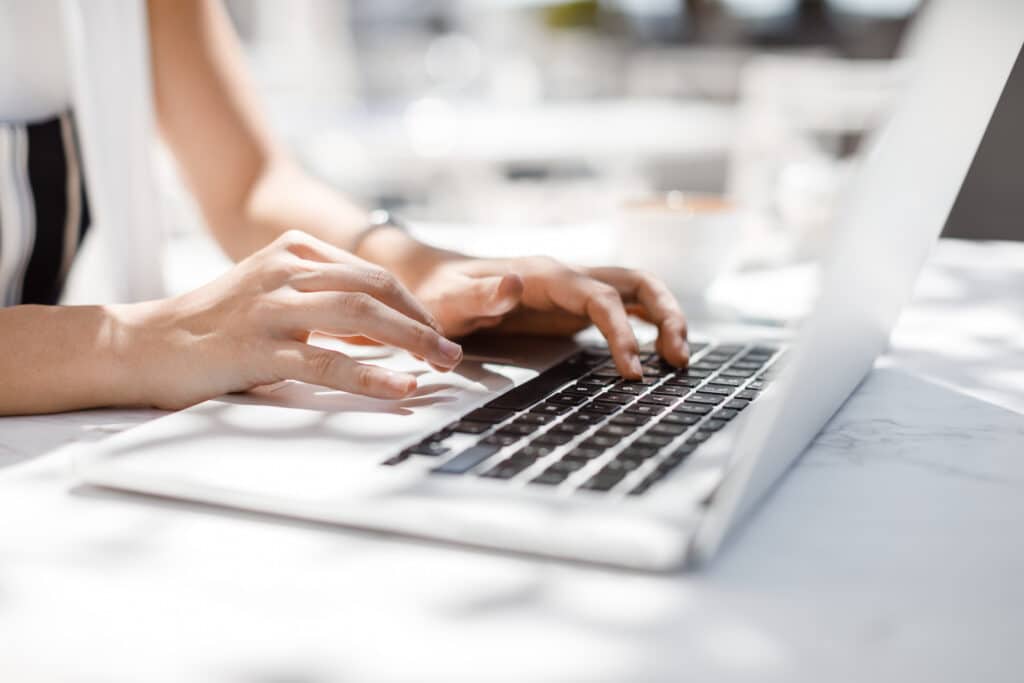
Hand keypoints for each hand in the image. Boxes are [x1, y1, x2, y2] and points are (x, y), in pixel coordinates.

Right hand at [119, 231, 463, 409]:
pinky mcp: (257, 346)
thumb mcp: (274, 292)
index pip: (372, 274)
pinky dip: (372, 375)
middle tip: (451, 352)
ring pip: (360, 316)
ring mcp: (270, 306)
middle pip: (375, 289)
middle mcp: (285, 269)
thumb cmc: (218, 324)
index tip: (436, 334)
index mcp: (293, 250)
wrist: (147, 343)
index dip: (413, 306)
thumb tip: (385, 327)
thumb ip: (324, 297)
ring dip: (411, 341)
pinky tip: (401, 387)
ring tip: (442, 364)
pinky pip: (327, 360)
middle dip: (422, 322)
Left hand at [408, 255, 688, 378]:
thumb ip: (481, 296)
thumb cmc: (440, 294)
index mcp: (545, 276)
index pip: (600, 297)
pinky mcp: (574, 306)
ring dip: (665, 318)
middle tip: (678, 361)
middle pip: (636, 283)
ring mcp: (574, 290)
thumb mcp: (450, 300)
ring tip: (679, 360)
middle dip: (666, 315)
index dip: (623, 332)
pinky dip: (647, 326)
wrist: (432, 281)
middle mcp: (568, 277)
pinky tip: (657, 355)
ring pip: (637, 291)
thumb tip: (515, 286)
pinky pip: (623, 308)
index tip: (632, 370)